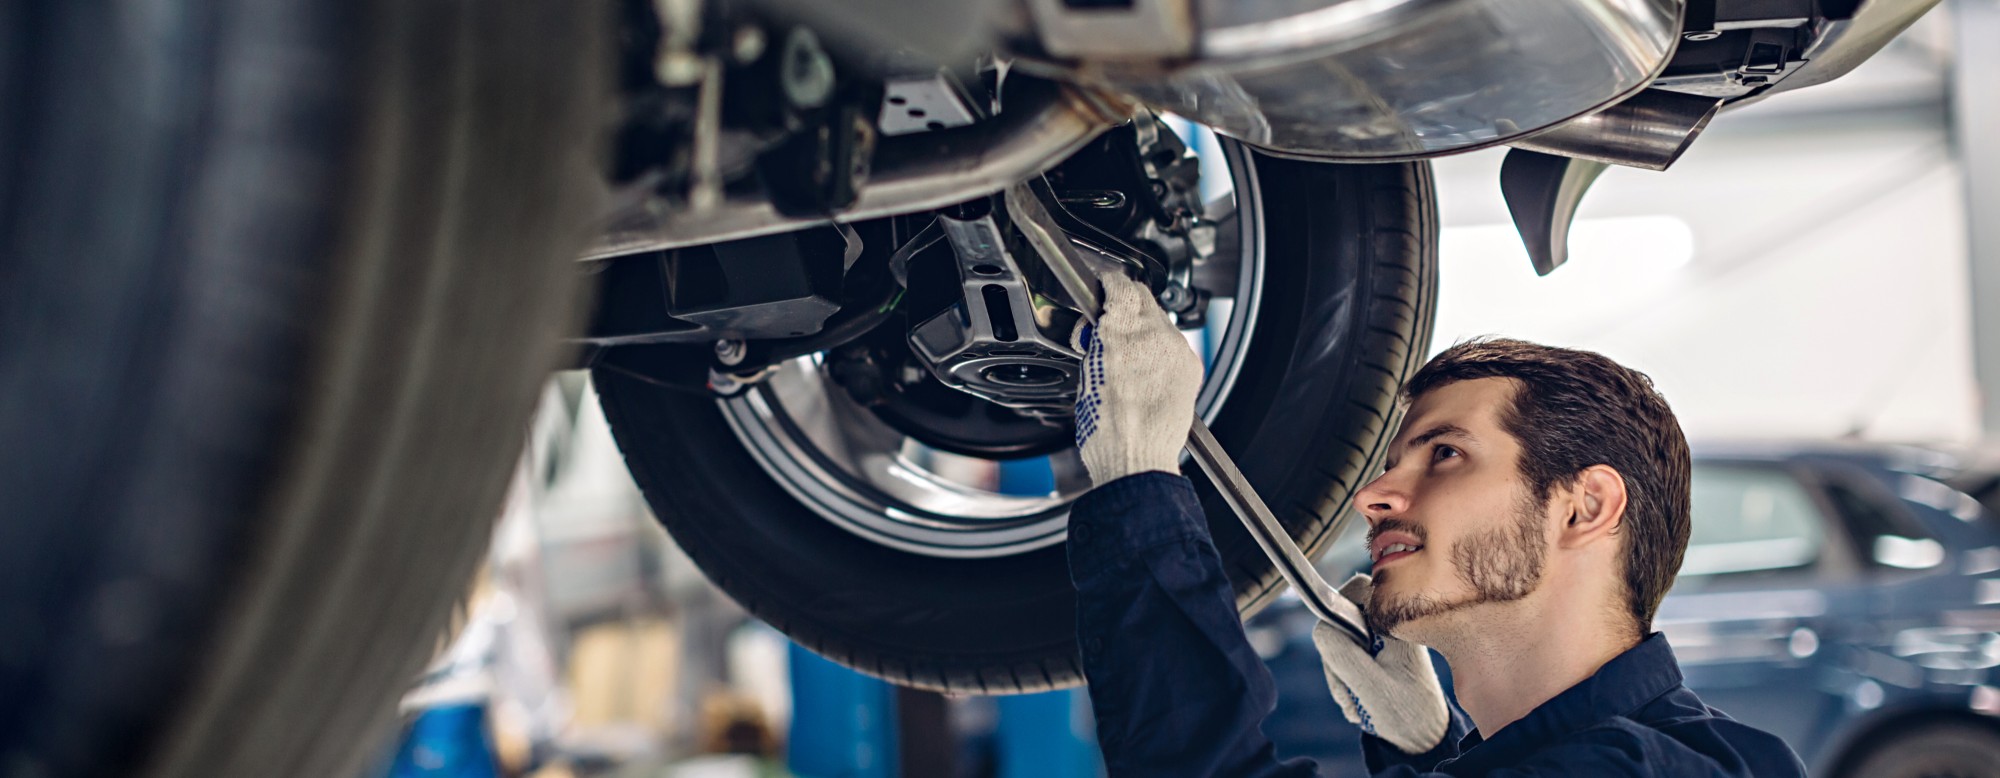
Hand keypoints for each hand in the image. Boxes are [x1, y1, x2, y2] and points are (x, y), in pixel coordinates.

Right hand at [1070, 271, 1202, 484]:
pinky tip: (1146, 372)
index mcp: (1120, 332)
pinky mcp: (1191, 366)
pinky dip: (1160, 350)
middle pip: (1143, 298)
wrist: (1137, 459)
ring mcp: (1176, 350)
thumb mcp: (1086, 374)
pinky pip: (1174, 345)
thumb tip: (1100, 329)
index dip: (1109, 285)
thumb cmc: (1107, 430)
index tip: (1103, 289)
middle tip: (1109, 327)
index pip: (1120, 284)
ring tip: (1127, 358)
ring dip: (1144, 329)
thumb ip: (1097, 342)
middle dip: (1125, 306)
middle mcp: (1153, 334)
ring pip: (1160, 321)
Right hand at [1312, 574, 1450, 754]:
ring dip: (1340, 674)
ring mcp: (1382, 641)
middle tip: (1349, 688)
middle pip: (1341, 620)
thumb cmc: (1405, 712)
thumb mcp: (1368, 684)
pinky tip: (1360, 700)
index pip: (1355, 590)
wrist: (1422, 737)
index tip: (1337, 644)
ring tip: (1357, 701)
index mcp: (1395, 624)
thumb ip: (1341, 652)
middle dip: (1337, 656)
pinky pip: (1347, 657)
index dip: (1336, 611)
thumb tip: (1320, 627)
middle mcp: (1389, 626)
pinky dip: (1346, 680)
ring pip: (1340, 642)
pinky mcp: (1377, 655)